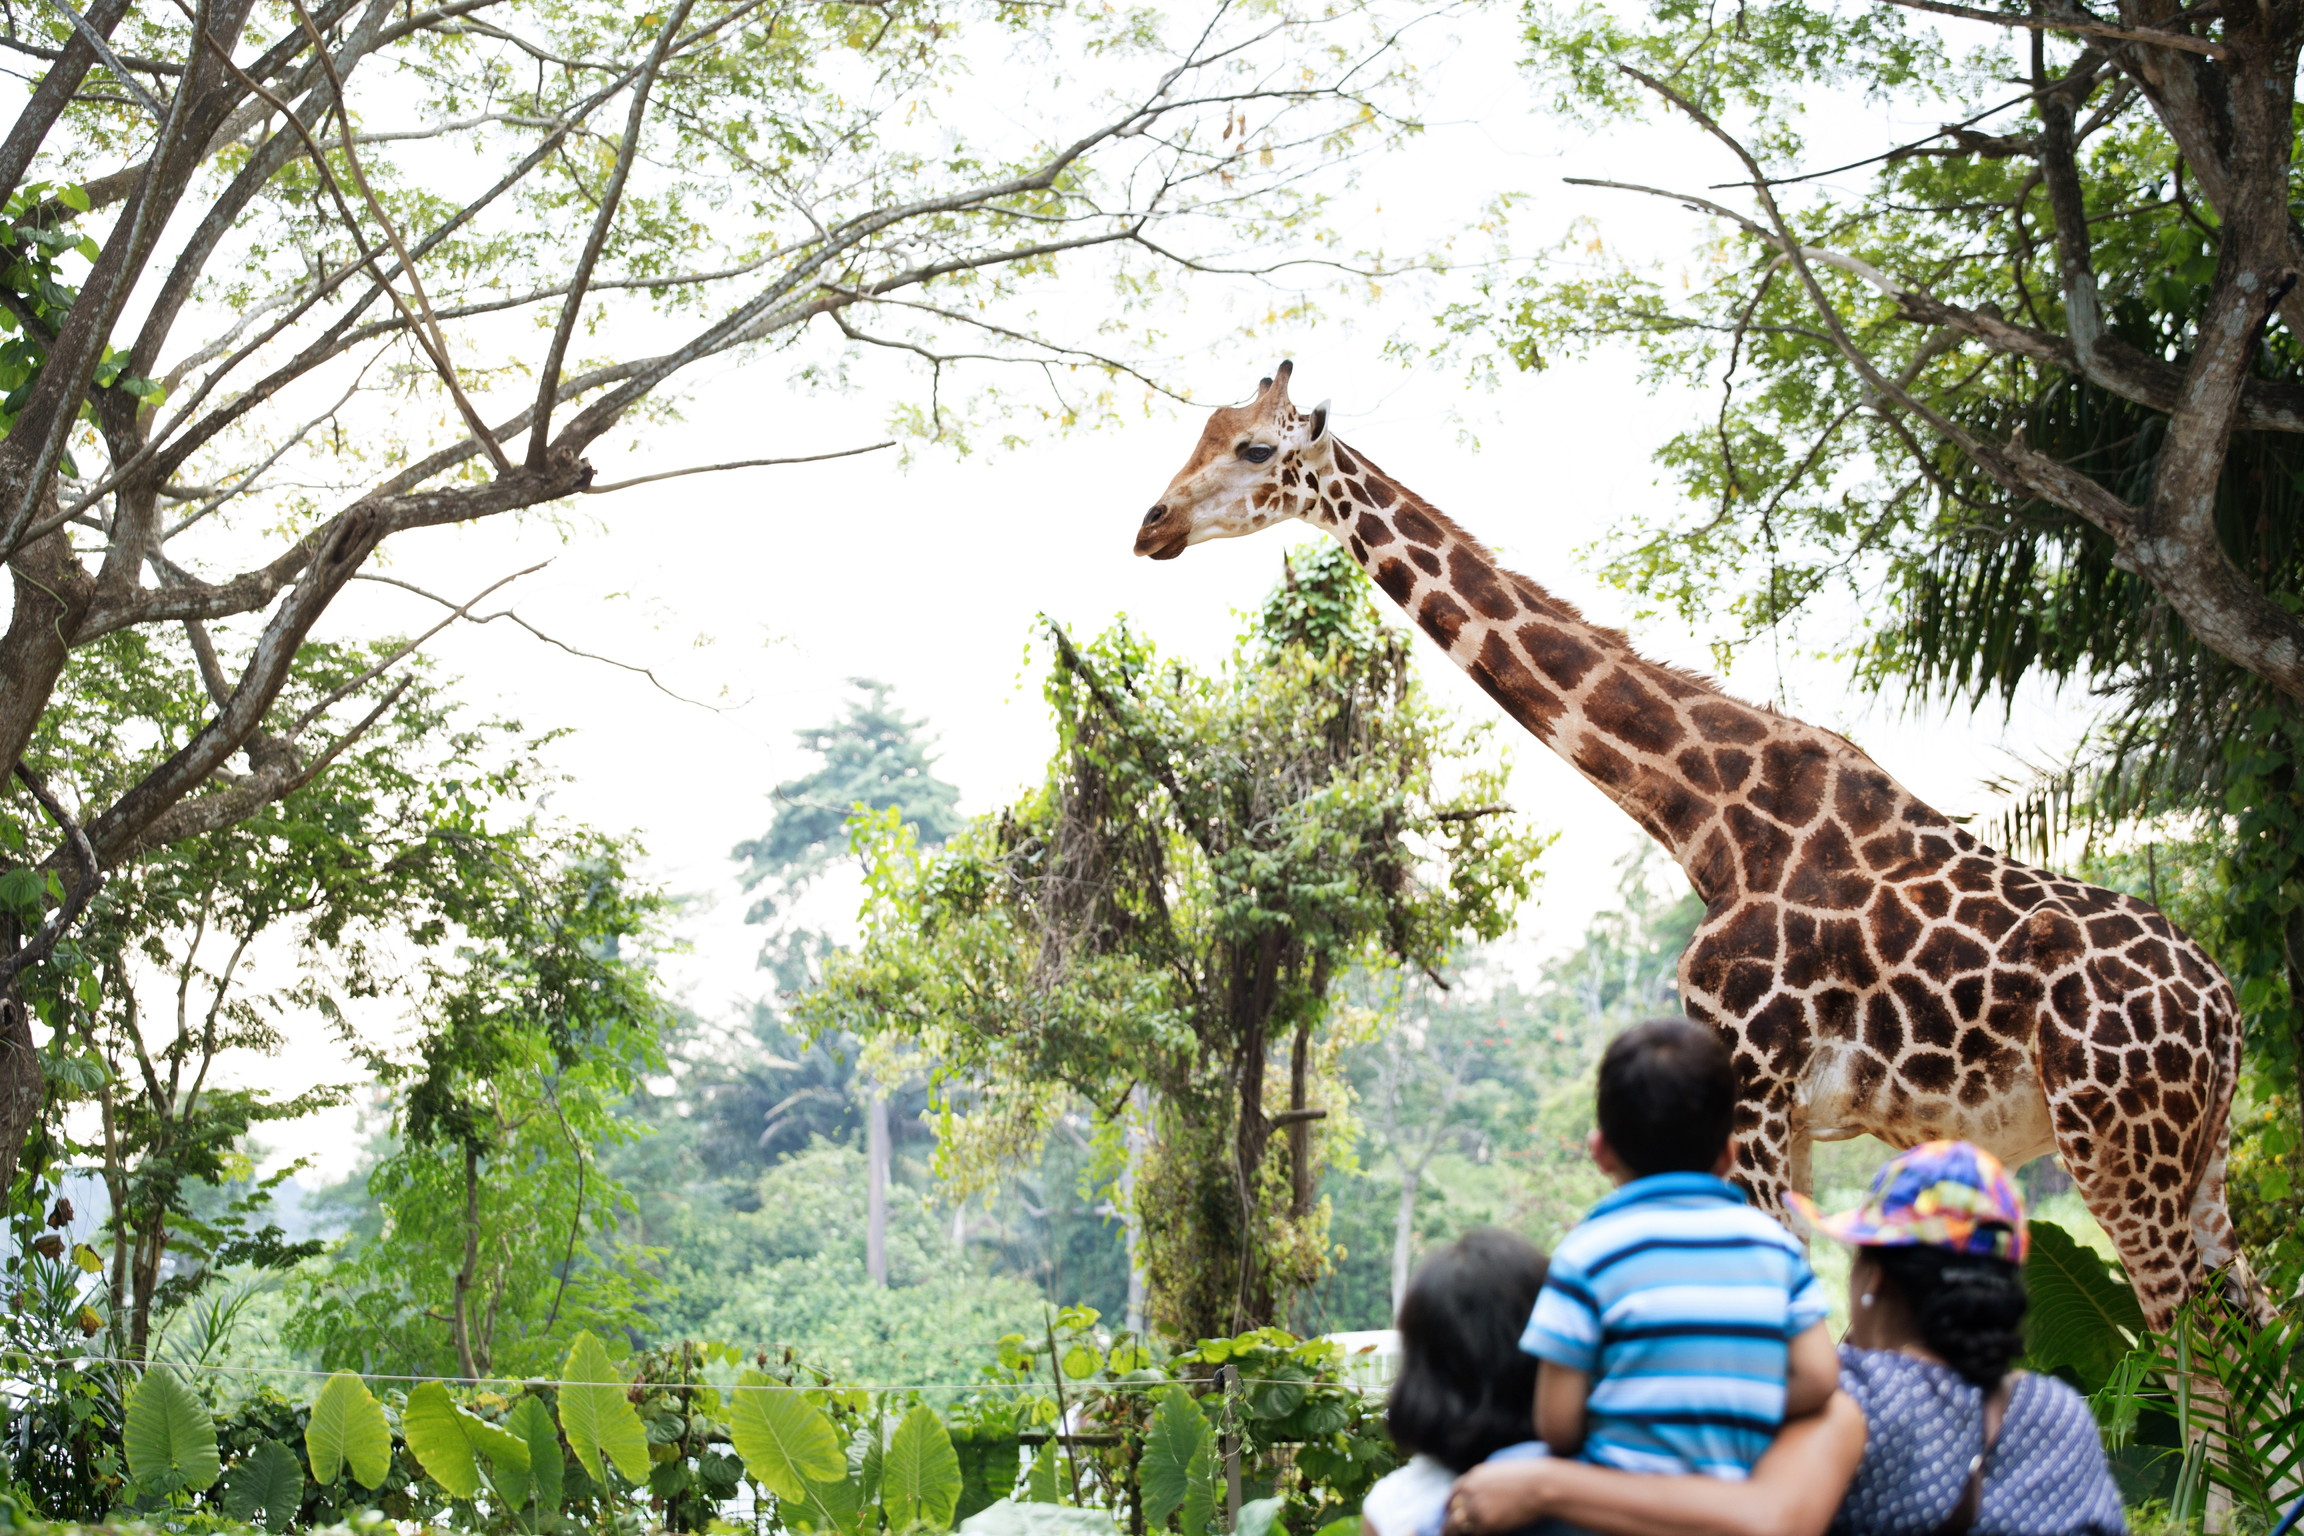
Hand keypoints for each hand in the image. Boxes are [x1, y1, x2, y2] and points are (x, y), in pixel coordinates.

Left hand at [1441, 1459, 1555, 1535]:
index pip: (1454, 1492)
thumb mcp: (1502, 1472)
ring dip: (1453, 1534)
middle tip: (1446, 1532)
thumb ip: (1488, 1482)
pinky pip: (1474, 1535)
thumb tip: (1485, 1494)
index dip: (1449, 1504)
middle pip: (1452, 1511)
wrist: (1540, 1485)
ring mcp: (1476, 1507)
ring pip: (1456, 1526)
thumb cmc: (1531, 1478)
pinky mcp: (1485, 1523)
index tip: (1446, 1512)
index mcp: (1474, 1476)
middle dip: (1448, 1523)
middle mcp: (1470, 1490)